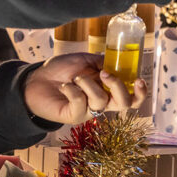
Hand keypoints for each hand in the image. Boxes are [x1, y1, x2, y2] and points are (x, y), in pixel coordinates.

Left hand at [23, 53, 147, 124]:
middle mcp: (101, 102)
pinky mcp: (73, 116)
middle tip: (104, 74)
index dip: (140, 93)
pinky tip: (64, 86)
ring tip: (75, 77)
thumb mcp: (85, 60)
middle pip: (124, 104)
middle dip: (117, 87)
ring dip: (88, 85)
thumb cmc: (60, 70)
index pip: (131, 97)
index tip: (139, 80)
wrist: (36, 79)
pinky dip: (73, 90)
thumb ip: (102, 62)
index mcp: (107, 89)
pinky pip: (80, 104)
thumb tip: (119, 60)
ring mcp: (87, 111)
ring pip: (100, 101)